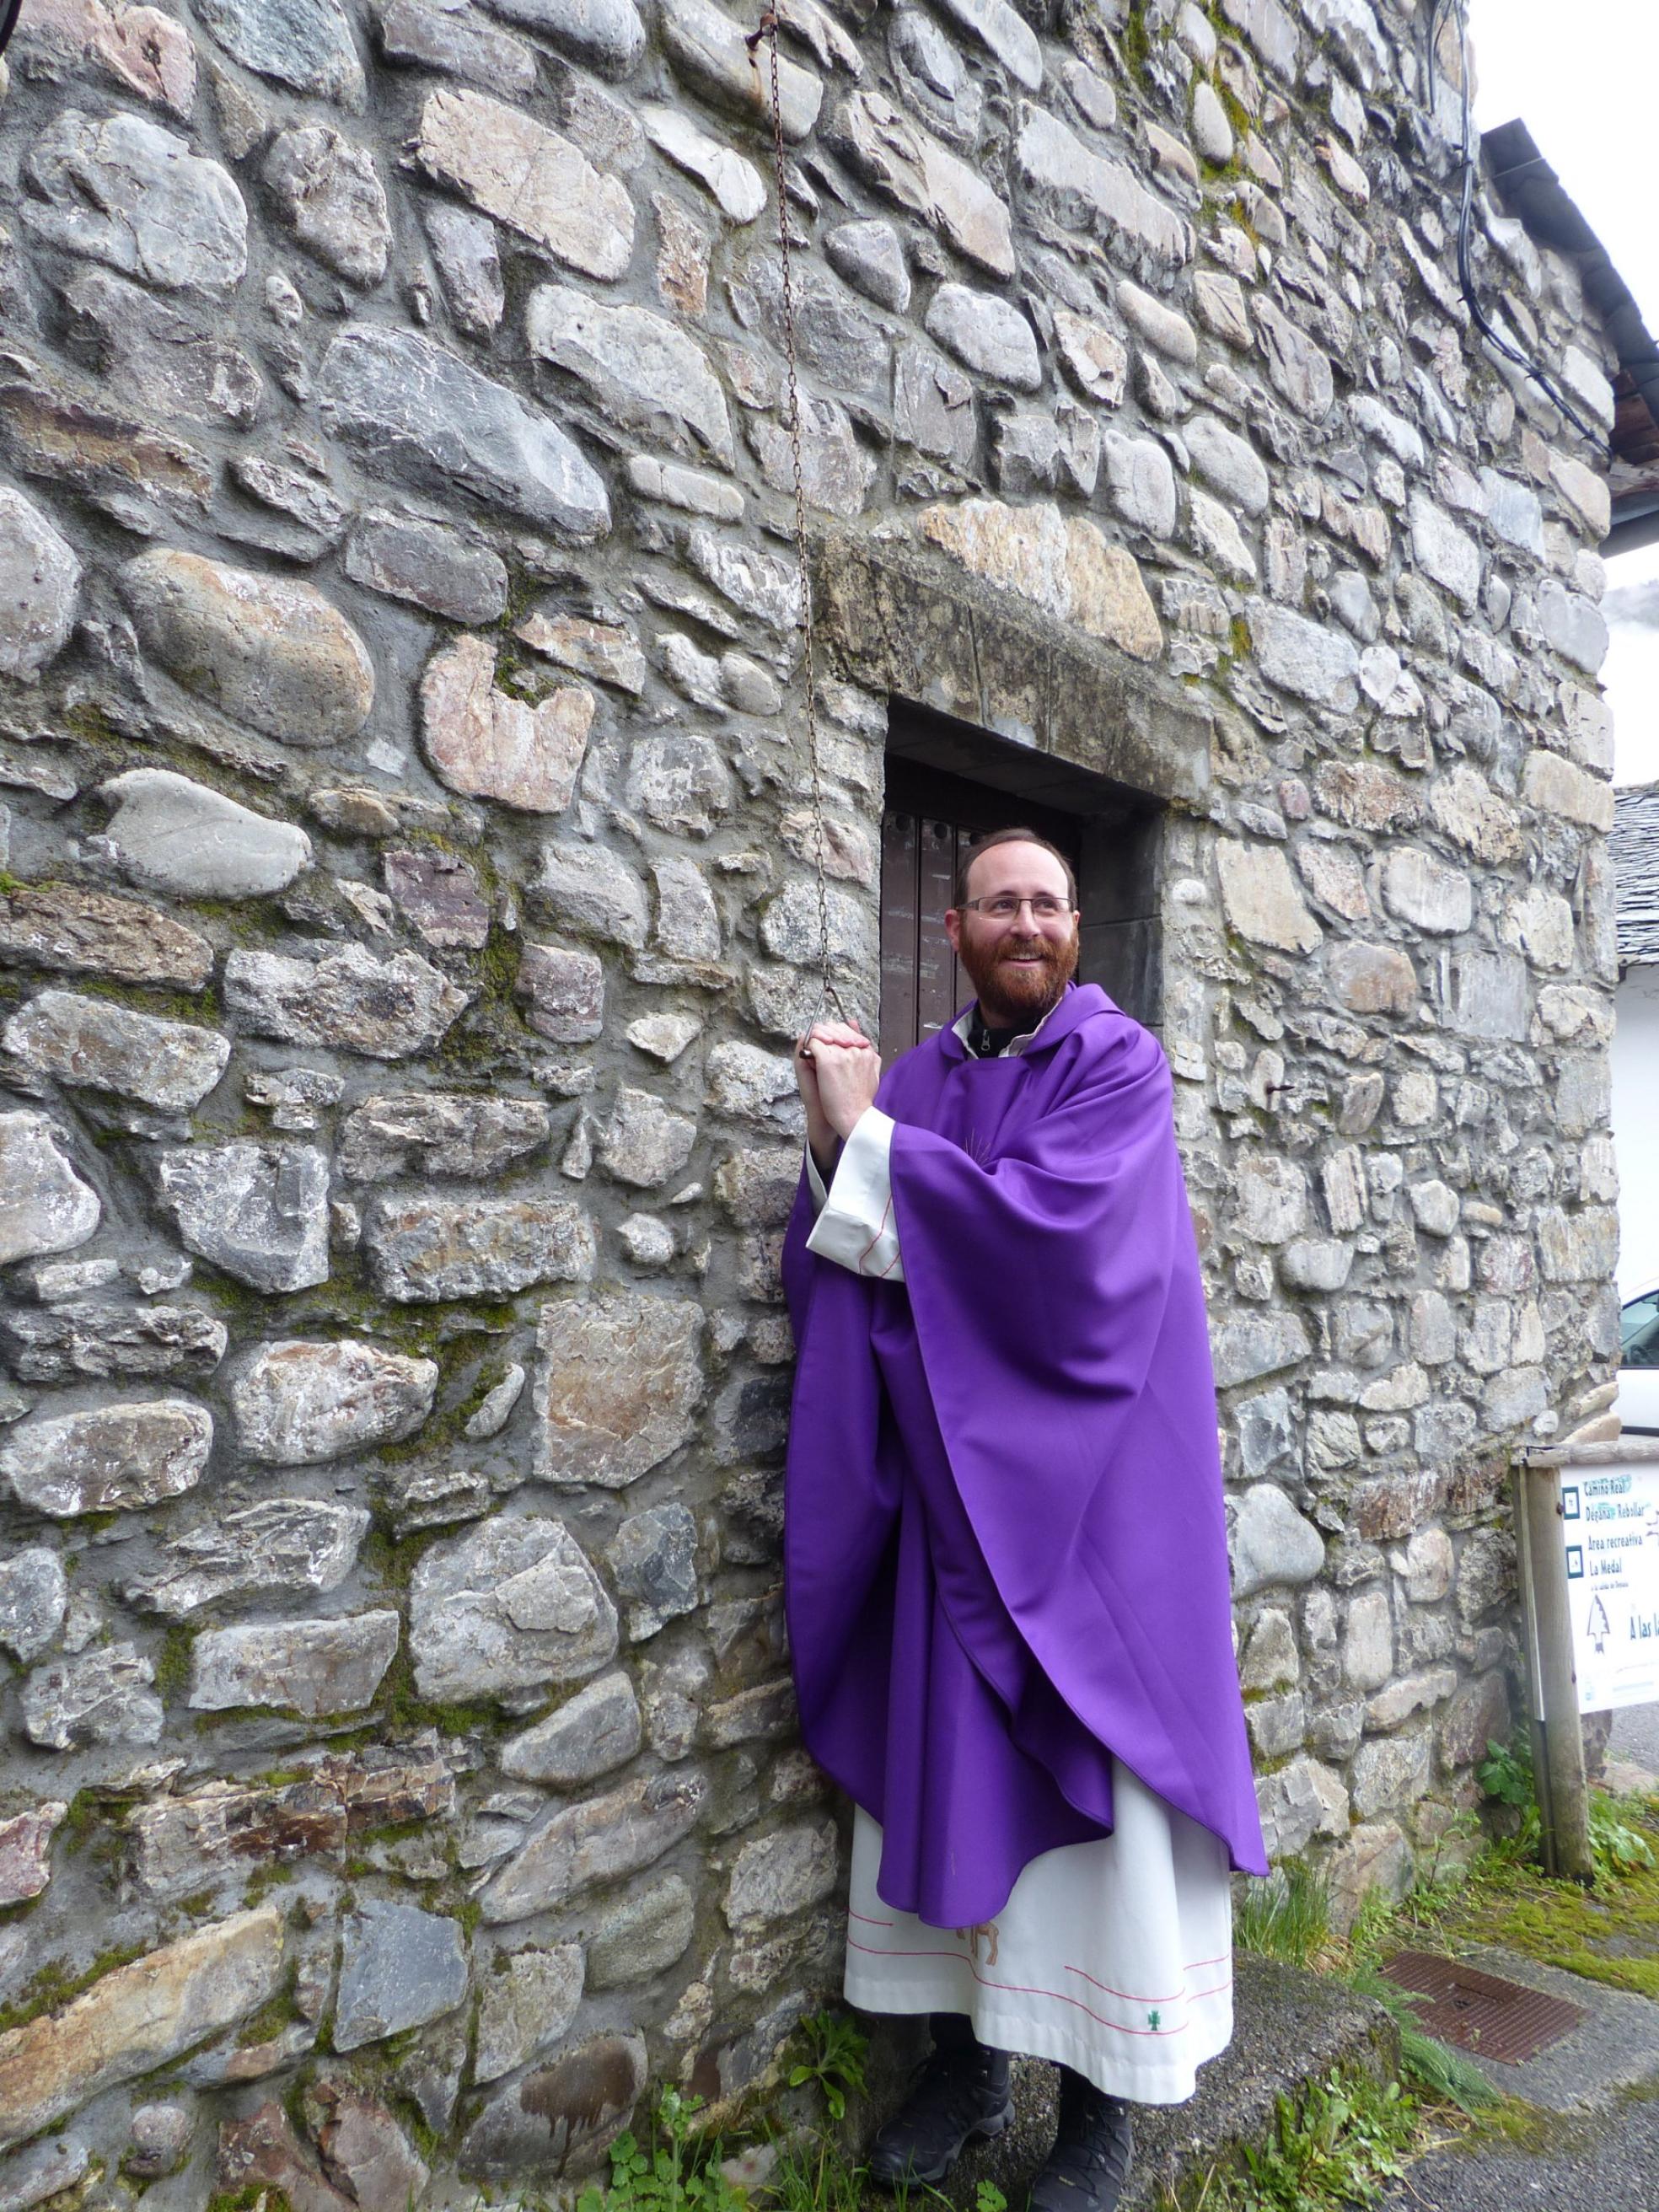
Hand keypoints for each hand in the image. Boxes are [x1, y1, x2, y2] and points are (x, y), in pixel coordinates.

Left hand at [802, 1022, 879, 1142]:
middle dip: (827, 1034)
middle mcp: (857, 1049)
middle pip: (836, 1028)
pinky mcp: (828, 1060)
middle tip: (822, 1049)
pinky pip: (814, 1043)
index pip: (849, 1031)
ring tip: (816, 1056)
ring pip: (824, 1033)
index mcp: (868, 1052)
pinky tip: (811, 1058)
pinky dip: (809, 1047)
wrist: (854, 1118)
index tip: (832, 1045)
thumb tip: (853, 1022)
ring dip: (817, 1041)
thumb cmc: (859, 1100)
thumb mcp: (870, 1071)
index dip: (838, 1035)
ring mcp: (843, 1054)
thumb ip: (864, 1048)